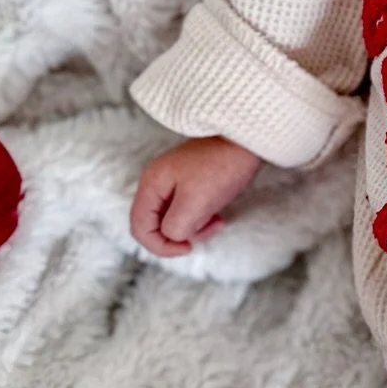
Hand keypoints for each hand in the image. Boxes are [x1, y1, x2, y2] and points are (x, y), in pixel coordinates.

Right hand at [129, 135, 263, 257]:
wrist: (247, 140)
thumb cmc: (222, 167)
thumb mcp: (195, 203)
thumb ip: (175, 226)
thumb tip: (173, 236)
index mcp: (151, 184)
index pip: (139, 227)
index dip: (159, 246)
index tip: (187, 248)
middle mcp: (156, 181)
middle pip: (155, 224)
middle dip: (179, 236)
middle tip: (205, 232)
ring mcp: (172, 181)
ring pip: (173, 219)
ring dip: (193, 228)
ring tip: (216, 222)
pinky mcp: (189, 182)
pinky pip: (187, 210)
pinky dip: (200, 218)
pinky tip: (217, 216)